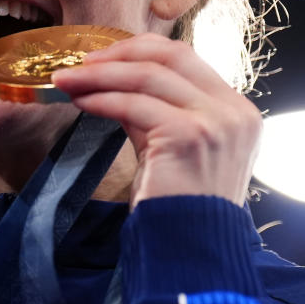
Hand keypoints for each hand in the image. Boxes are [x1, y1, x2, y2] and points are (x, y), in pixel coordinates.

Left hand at [51, 33, 260, 206]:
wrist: (192, 252)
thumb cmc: (180, 207)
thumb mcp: (174, 146)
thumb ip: (156, 111)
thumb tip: (114, 81)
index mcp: (237, 111)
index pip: (187, 59)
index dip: (141, 51)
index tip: (104, 58)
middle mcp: (234, 111)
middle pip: (171, 56)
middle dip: (119, 53)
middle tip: (80, 62)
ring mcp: (215, 122)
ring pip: (147, 76)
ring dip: (100, 75)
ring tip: (67, 81)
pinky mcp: (189, 135)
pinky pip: (133, 105)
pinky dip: (101, 100)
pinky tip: (81, 102)